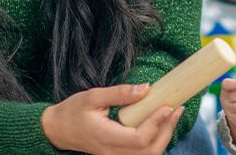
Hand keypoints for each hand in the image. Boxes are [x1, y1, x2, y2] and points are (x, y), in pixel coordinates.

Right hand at [41, 83, 183, 154]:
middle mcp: (112, 152)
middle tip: (177, 109)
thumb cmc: (73, 111)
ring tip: (173, 115)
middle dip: (167, 130)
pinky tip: (162, 125)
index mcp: (106, 137)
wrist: (57, 130)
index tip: (167, 105)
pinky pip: (143, 154)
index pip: (139, 139)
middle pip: (149, 151)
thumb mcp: (93, 96)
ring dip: (165, 137)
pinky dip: (157, 141)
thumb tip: (147, 88)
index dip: (157, 123)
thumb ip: (120, 93)